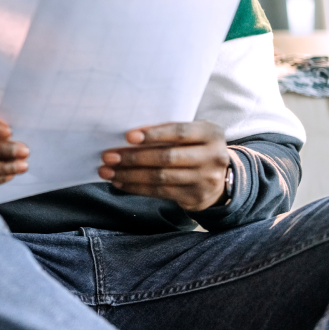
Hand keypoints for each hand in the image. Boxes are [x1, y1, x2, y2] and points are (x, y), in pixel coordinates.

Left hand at [98, 121, 230, 211]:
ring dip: (130, 175)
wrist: (220, 178)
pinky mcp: (195, 197)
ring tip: (107, 172)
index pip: (179, 132)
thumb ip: (169, 132)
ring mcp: (205, 180)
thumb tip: (129, 137)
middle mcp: (213, 157)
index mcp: (211, 133)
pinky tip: (120, 183)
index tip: (128, 137)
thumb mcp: (192, 134)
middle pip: (167, 157)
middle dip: (134, 157)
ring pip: (161, 177)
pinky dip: (136, 187)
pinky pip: (160, 192)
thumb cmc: (195, 147)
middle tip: (108, 157)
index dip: (153, 134)